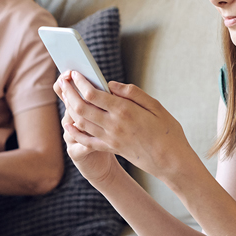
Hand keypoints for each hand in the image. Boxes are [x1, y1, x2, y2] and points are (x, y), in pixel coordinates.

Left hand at [54, 72, 198, 182]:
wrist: (171, 161)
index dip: (80, 82)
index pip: (93, 94)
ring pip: (81, 122)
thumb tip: (111, 84)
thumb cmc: (167, 131)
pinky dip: (74, 132)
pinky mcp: (111, 149)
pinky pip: (86, 141)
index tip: (74, 73)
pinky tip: (68, 124)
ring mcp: (110, 139)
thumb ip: (132, 93)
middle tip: (63, 81)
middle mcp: (114, 125)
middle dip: (69, 92)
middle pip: (81, 107)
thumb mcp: (155, 106)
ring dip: (69, 108)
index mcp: (125, 111)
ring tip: (66, 97)